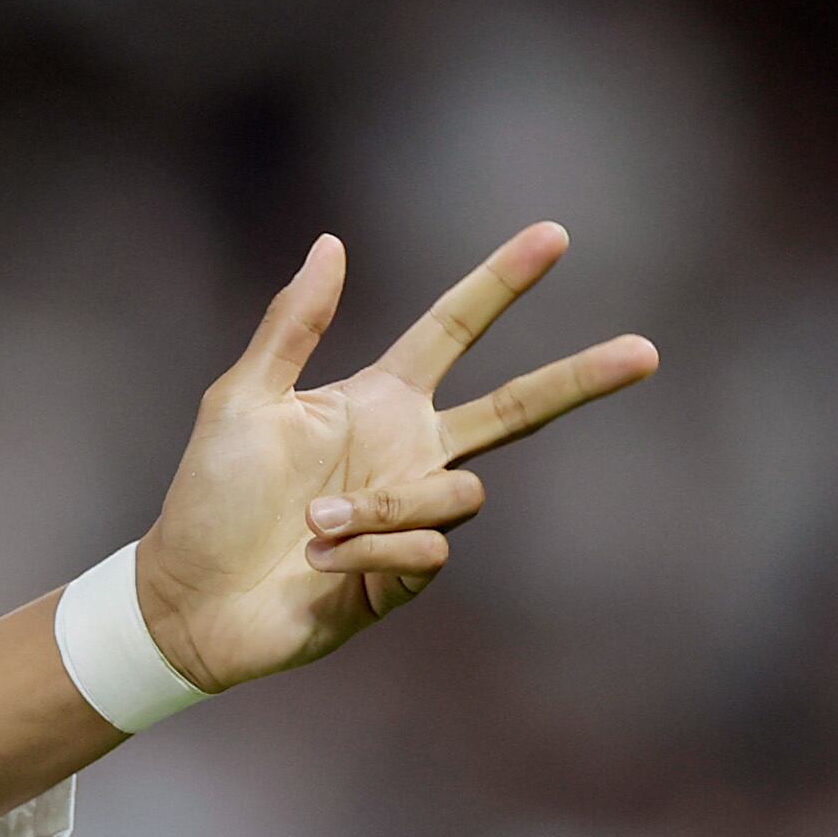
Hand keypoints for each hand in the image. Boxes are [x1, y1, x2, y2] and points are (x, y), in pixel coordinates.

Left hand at [133, 222, 657, 692]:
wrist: (190, 599)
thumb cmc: (207, 497)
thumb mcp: (242, 398)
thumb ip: (292, 326)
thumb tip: (330, 242)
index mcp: (379, 400)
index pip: (456, 329)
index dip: (502, 283)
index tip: (554, 236)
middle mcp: (410, 452)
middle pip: (520, 410)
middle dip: (581, 379)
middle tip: (647, 351)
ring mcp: (414, 517)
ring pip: (460, 495)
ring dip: (383, 508)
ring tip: (313, 528)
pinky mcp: (407, 578)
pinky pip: (426, 554)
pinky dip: (368, 553)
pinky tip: (318, 566)